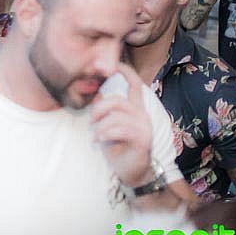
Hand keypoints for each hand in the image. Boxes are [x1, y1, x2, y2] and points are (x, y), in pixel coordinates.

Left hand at [90, 65, 154, 187]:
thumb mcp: (107, 125)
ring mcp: (144, 127)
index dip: (126, 72)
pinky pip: (119, 130)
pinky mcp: (143, 139)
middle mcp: (142, 115)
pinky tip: (99, 141)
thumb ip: (104, 110)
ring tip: (96, 136)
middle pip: (117, 101)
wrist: (131, 172)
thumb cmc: (118, 147)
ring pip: (116, 116)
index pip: (135, 85)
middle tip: (91, 122)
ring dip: (100, 126)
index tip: (115, 63)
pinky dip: (105, 134)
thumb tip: (95, 92)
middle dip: (98, 110)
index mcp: (135, 108)